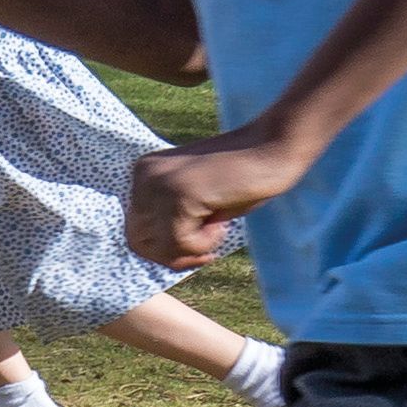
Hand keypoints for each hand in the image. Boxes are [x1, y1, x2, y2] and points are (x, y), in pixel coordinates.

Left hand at [121, 123, 308, 272]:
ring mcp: (158, 182)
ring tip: (217, 228)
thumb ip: (168, 221)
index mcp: (143, 173)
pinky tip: (222, 221)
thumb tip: (156, 257)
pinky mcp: (179, 192)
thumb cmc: (240, 179)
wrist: (272, 149)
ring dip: (191, 250)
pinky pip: (182, 242)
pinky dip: (206, 243)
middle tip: (207, 248)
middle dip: (174, 256)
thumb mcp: (194, 202)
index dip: (166, 251)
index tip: (198, 249)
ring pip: (159, 247)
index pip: (134, 232)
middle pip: (138, 243)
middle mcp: (143, 174)